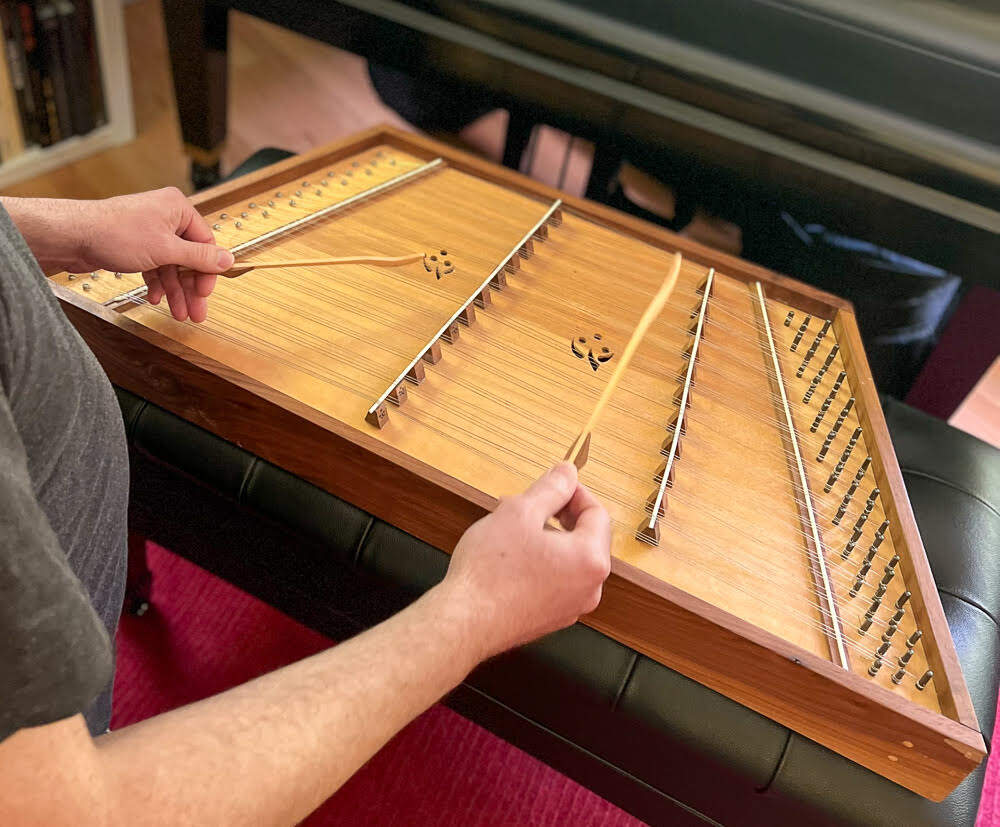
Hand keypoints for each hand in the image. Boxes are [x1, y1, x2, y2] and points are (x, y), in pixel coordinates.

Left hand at [2, 188, 233, 321]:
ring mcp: (150, 231)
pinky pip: (155, 266)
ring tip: (178, 312)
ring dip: (175, 291)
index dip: (207, 272)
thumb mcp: (166, 249)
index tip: (206, 293)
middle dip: (191, 287)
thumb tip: (227, 260)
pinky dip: (157, 283)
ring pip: (171, 266)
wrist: (73, 236)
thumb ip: (199, 257)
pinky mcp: (136, 244)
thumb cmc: (115, 232)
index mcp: (178, 209)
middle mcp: (166, 217)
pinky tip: (155, 298)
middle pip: (188, 258)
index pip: (205, 244)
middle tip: (196, 311)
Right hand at [440, 462, 611, 659]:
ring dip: (546, 537)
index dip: (575, 492)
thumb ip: (550, 489)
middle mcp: (588, 588)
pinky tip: (510, 556)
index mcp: (590, 560)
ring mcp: (570, 607)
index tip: (556, 484)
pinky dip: (541, 562)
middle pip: (586, 537)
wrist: (465, 622)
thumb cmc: (490, 574)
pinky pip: (555, 580)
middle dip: (558, 515)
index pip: (598, 513)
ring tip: (512, 528)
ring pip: (568, 559)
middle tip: (530, 504)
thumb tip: (566, 474)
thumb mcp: (519, 513)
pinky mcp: (550, 618)